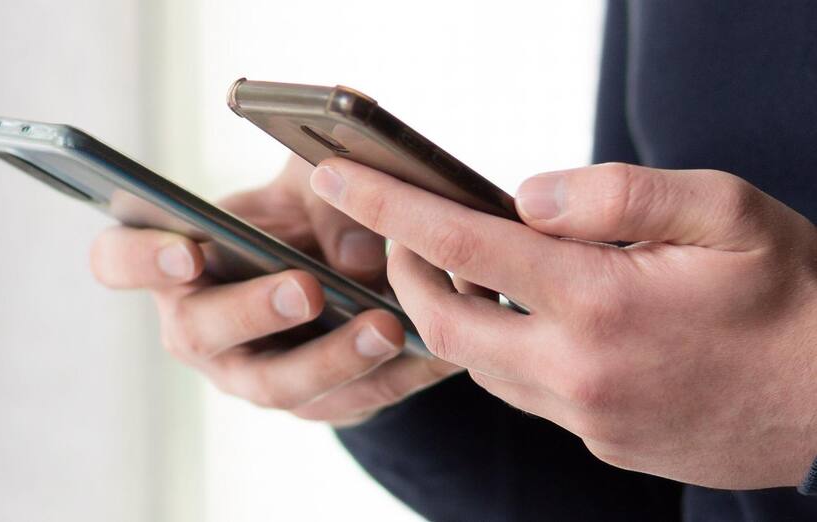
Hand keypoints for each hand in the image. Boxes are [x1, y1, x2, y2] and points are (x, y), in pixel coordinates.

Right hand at [90, 155, 458, 426]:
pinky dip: (390, 377)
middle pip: (202, 331)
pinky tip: (432, 354)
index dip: (140, 259)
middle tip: (306, 288)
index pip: (121, 260)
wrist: (344, 272)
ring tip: (387, 327)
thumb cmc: (307, 217)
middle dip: (254, 311)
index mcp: (180, 260)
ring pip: (276, 383)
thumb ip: (326, 191)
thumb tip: (353, 252)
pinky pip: (345, 401)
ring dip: (332, 357)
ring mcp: (250, 371)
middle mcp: (201, 324)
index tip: (186, 251)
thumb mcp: (314, 183)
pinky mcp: (308, 401)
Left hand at [309, 158, 816, 487]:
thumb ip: (616, 196)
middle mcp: (580, 371)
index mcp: (605, 303)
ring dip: (450, 310)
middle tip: (399, 230)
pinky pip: (521, 390)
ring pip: (477, 362)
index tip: (337, 179)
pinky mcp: (598, 441)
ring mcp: (586, 417)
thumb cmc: (793, 295)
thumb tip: (526, 197)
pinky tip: (519, 314)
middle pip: (443, 321)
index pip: (464, 245)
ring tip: (458, 264)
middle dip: (403, 271)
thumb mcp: (724, 211)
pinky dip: (499, 346)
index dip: (391, 207)